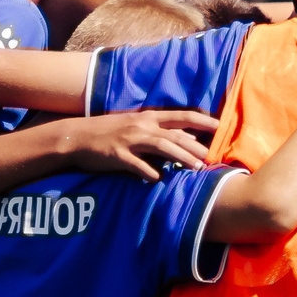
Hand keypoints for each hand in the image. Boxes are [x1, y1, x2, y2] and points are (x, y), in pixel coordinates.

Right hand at [57, 109, 219, 180]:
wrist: (76, 137)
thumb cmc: (109, 133)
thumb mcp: (135, 127)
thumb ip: (158, 133)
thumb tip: (185, 141)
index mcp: (148, 117)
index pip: (181, 116)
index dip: (201, 120)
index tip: (219, 126)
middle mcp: (142, 126)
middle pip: (175, 134)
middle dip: (196, 146)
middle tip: (212, 158)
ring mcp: (129, 140)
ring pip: (162, 147)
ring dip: (181, 157)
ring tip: (197, 168)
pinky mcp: (118, 156)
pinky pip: (137, 165)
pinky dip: (149, 172)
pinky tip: (159, 179)